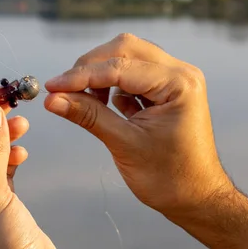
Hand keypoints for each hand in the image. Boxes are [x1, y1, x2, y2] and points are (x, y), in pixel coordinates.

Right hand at [44, 33, 234, 218]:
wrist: (195, 198)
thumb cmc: (169, 178)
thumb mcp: (124, 144)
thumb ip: (88, 116)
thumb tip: (53, 99)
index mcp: (179, 84)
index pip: (120, 67)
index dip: (81, 76)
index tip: (52, 87)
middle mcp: (181, 73)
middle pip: (124, 49)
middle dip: (90, 67)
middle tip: (63, 90)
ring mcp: (175, 79)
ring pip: (127, 57)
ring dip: (100, 74)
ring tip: (84, 101)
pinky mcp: (166, 89)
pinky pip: (132, 73)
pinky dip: (112, 83)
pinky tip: (104, 104)